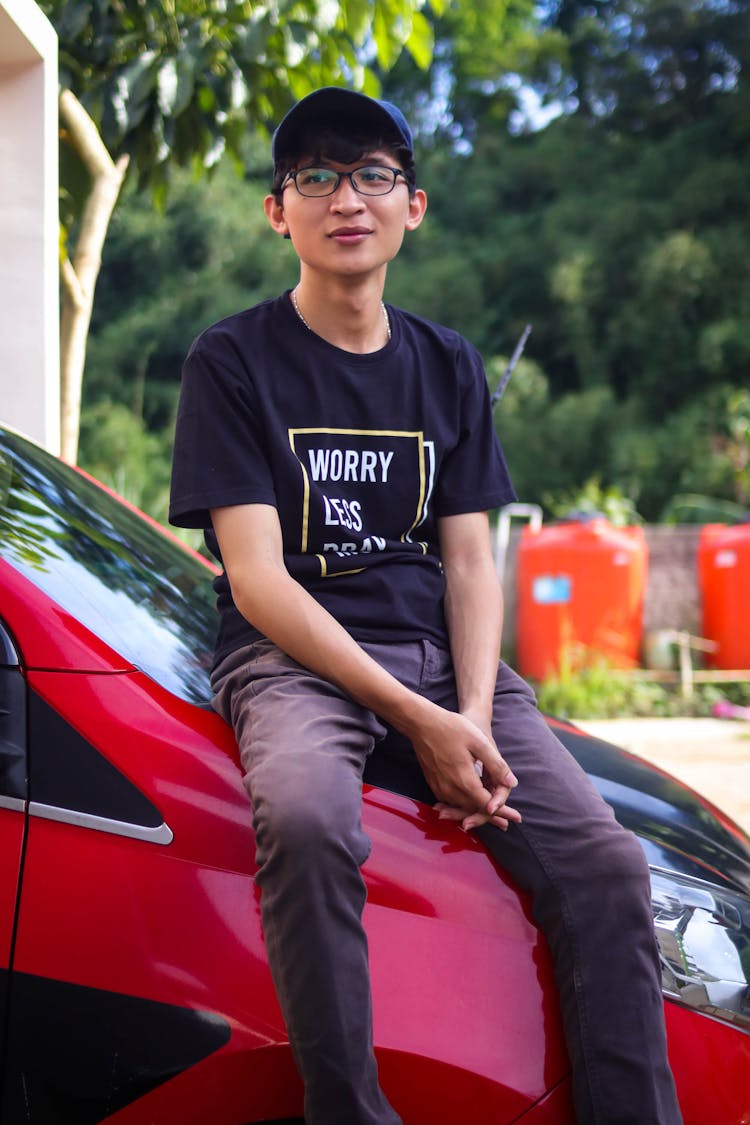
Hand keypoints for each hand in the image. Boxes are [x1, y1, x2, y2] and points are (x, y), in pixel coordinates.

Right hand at [406, 702, 520, 831]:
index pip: (487, 805)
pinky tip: (468, 807)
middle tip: (507, 824)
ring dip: (476, 813)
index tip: (516, 818)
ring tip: (491, 818)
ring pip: (461, 808)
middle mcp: (450, 789)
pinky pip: (450, 802)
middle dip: (491, 817)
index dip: (503, 812)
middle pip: (474, 810)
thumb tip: (512, 783)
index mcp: (464, 780)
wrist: (421, 723)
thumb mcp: (479, 742)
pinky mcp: (433, 784)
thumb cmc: (452, 728)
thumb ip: (496, 765)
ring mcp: (439, 788)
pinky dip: (462, 807)